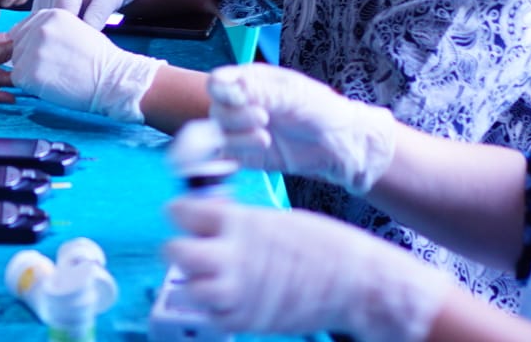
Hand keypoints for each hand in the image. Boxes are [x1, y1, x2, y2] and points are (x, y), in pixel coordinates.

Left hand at [8, 9, 161, 122]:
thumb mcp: (75, 29)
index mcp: (49, 14)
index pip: (23, 30)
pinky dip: (31, 86)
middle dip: (29, 59)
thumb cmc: (98, 58)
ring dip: (30, 73)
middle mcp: (38, 28)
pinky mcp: (31, 73)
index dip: (32, 47)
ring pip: (17, 64)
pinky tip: (52, 85)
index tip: (51, 56)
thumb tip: (25, 37)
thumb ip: (49, 29)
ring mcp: (33, 50)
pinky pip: (19, 80)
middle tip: (55, 69)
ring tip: (56, 76)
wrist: (114, 79)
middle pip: (17, 46)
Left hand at [167, 198, 449, 341]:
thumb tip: (213, 226)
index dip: (180, 213)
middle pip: (174, 251)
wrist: (356, 282)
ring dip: (190, 284)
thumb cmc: (322, 244)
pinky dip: (210, 311)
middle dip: (176, 249)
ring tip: (205, 278)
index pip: (181, 211)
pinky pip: (209, 318)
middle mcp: (232, 255)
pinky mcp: (246, 320)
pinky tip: (225, 300)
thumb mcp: (274, 220)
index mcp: (240, 222)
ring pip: (185, 290)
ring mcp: (238, 291)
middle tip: (190, 249)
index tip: (186, 216)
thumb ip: (239, 224)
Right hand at [207, 64, 396, 194]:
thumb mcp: (292, 94)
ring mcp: (241, 130)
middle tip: (264, 118)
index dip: (222, 90)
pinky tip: (255, 151)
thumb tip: (223, 84)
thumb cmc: (321, 110)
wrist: (338, 144)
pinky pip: (224, 157)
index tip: (239, 98)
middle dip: (235, 116)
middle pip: (216, 109)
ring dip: (237, 138)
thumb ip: (258, 90)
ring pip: (217, 134)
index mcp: (249, 81)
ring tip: (265, 139)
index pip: (218, 82)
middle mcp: (241, 104)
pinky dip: (232, 156)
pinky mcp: (245, 154)